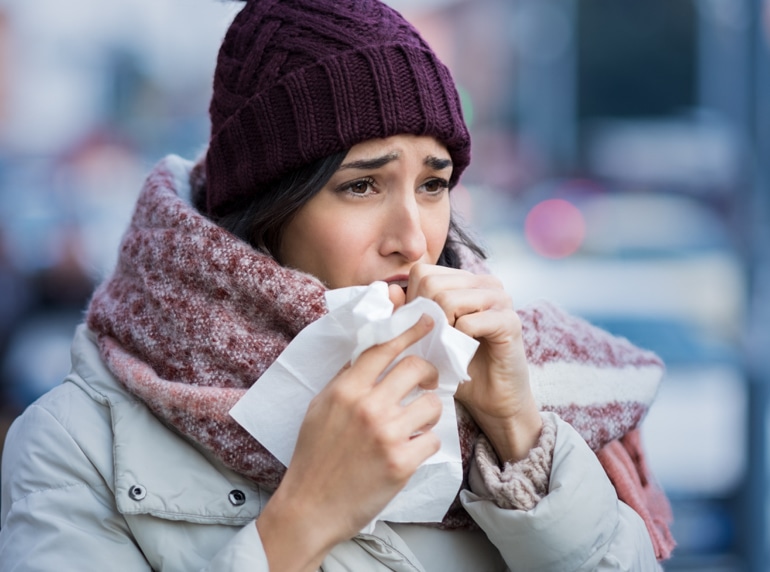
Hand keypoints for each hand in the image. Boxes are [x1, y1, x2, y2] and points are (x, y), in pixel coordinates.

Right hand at [256, 314, 441, 570]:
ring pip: (431, 404)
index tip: (428, 321)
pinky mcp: (402, 463)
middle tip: (427, 382)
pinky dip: (425, 444)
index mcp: (346, 390)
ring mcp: (386, 434)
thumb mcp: (320, 408)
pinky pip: (432, 440)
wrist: (309, 507)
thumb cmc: (313, 456)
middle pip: (416, 368)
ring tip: (416, 423)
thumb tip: (371, 352)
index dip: (409, 330)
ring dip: (429, 412)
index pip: (384, 348)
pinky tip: (411, 450)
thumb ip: (346, 379)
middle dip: (428, 373)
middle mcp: (367, 406)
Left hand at [399, 264, 541, 463]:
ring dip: (440, 331)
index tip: (422, 328)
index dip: (414, 302)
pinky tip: (464, 353)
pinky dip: (457, 342)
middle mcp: (485, 282)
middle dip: (425, 318)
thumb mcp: (425, 337)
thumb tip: (391, 290)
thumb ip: (407, 313)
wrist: (493, 399)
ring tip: (448, 347)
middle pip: (432, 284)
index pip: (423, 272)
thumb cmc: (457, 365)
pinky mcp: (510, 321)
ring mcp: (500, 299)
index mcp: (465, 280)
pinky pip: (468, 323)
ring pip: (447, 300)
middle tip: (435, 342)